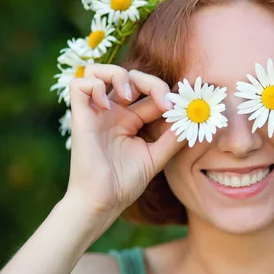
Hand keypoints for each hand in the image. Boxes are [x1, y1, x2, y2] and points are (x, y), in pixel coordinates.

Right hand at [65, 64, 182, 218]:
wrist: (103, 203)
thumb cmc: (125, 183)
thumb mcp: (157, 156)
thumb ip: (174, 137)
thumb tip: (194, 117)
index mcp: (132, 119)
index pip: (150, 91)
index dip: (166, 92)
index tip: (179, 108)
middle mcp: (114, 112)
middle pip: (130, 76)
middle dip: (150, 81)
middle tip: (164, 103)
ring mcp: (96, 113)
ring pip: (99, 71)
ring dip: (119, 75)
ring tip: (130, 95)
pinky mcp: (80, 116)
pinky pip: (79, 83)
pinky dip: (94, 85)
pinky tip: (106, 104)